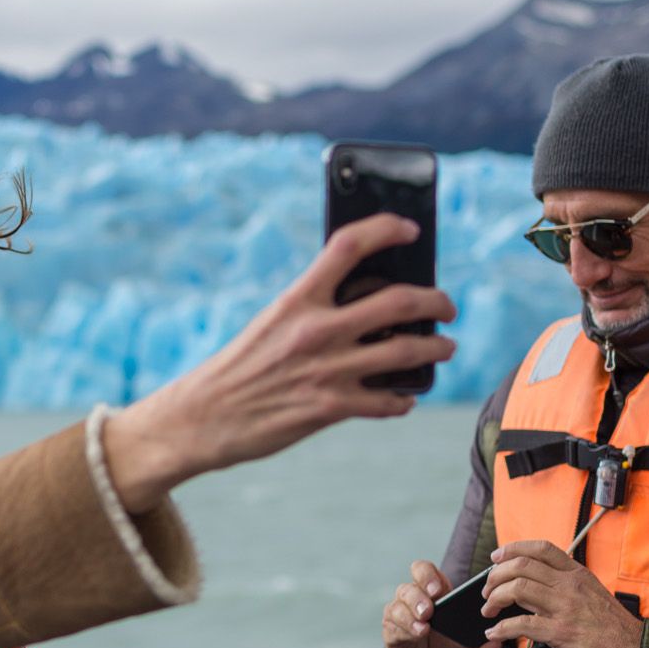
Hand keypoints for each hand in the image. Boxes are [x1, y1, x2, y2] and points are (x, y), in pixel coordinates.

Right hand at [103, 213, 456, 510]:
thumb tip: (365, 301)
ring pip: (407, 352)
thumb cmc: (237, 368)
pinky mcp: (330, 408)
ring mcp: (327, 370)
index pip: (349, 246)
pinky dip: (403, 398)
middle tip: (447, 306)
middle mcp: (316, 330)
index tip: (410, 230)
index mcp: (296, 299)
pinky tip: (404, 397)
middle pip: (400, 301)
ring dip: (437, 349)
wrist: (201, 418)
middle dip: (437, 301)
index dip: (386, 229)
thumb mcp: (270, 323)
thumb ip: (312, 310)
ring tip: (445, 348)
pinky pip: (388, 401)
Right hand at [382, 559, 482, 647]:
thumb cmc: (450, 644)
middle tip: (431, 607)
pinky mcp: (391, 630)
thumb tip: (493, 644)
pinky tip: (418, 633)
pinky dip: (406, 628)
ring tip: (426, 623)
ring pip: (399, 604)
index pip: (424, 571)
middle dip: (419, 594)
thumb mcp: (468, 641)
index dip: (428, 576)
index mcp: (434, 591)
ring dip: (412, 612)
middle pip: (409, 586)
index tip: (439, 590)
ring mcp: (400, 613)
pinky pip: (393, 624)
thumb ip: (480, 639)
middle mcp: (413, 598)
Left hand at [481, 541, 644, 647]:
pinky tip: (494, 634)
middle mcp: (569, 585)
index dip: (513, 549)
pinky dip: (501, 629)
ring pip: (517, 589)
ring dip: (494, 599)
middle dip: (495, 576)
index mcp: (576, 573)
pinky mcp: (561, 632)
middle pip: (521, 566)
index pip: (540, 548)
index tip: (496, 557)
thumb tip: (529, 583)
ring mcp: (565, 608)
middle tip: (486, 591)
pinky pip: (521, 625)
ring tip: (487, 611)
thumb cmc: (611, 626)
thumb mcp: (591, 593)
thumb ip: (563, 585)